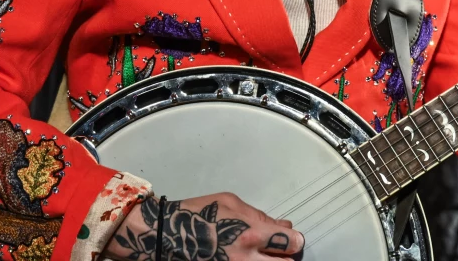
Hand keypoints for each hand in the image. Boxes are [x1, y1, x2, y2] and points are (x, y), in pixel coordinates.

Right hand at [105, 191, 303, 258]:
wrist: (162, 236)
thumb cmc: (195, 214)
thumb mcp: (230, 203)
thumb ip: (259, 216)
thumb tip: (282, 226)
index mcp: (250, 234)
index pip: (290, 243)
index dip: (295, 241)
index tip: (292, 241)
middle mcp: (245, 259)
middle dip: (286, 258)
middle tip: (280, 253)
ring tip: (262, 257)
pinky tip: (246, 259)